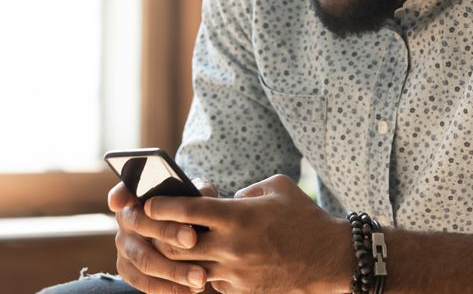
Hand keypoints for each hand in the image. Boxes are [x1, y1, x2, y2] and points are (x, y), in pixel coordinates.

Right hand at [108, 177, 217, 292]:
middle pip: (140, 224)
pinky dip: (168, 288)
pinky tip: (191, 290)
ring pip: (144, 259)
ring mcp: (124, 246)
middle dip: (167, 232)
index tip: (120, 202)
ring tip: (200, 277)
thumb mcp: (194, 197)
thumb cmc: (190, 212)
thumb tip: (202, 195)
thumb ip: (197, 192)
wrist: (186, 239)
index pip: (124, 190)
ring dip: (174, 270)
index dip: (120, 194)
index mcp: (137, 196)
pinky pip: (144, 283)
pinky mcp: (127, 269)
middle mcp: (126, 220)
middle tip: (192, 239)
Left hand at [142, 175, 350, 293]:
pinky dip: (203, 272)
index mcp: (237, 216)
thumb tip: (222, 197)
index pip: (187, 210)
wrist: (330, 258)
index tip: (147, 203)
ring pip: (189, 268)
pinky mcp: (242, 290)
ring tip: (168, 245)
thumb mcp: (276, 187)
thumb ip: (244, 189)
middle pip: (178, 244)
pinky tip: (203, 262)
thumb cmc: (303, 217)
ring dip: (177, 257)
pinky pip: (211, 282)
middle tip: (142, 226)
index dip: (161, 206)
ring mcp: (235, 272)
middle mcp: (232, 246)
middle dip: (155, 234)